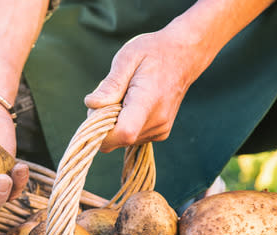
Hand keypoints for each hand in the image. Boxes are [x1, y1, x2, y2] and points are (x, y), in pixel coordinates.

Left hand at [83, 29, 208, 151]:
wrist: (184, 55)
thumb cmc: (153, 52)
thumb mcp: (127, 58)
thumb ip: (110, 84)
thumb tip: (92, 104)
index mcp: (148, 101)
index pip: (124, 132)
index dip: (102, 130)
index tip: (96, 111)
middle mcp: (157, 121)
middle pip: (116, 139)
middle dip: (103, 122)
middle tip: (111, 94)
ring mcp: (160, 130)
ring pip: (121, 140)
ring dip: (114, 122)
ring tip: (125, 96)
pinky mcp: (160, 134)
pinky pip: (131, 137)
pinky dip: (124, 123)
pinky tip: (132, 104)